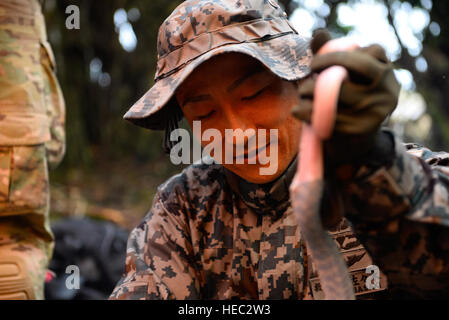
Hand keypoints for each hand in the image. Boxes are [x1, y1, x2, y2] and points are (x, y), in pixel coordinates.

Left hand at [292, 30, 399, 176]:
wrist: (352, 144)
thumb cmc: (343, 101)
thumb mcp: (341, 76)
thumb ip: (332, 54)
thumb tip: (319, 33)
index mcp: (386, 73)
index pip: (373, 51)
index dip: (341, 52)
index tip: (317, 60)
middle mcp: (387, 90)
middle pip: (357, 66)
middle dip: (328, 62)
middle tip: (310, 68)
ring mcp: (376, 111)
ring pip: (338, 91)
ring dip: (310, 89)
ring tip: (301, 92)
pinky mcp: (361, 129)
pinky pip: (330, 116)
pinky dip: (308, 112)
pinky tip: (297, 110)